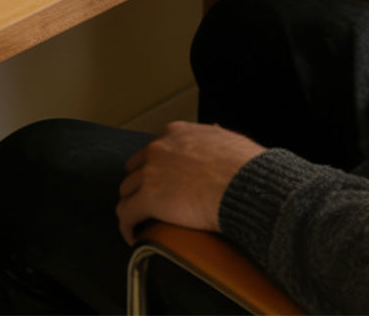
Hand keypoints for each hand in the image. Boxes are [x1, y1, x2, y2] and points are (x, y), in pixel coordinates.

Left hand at [116, 120, 264, 244]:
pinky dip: (128, 227)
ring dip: (132, 206)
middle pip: (135, 169)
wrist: (242, 185)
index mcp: (176, 133)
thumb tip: (213, 132)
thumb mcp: (223, 139)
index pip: (153, 149)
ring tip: (139, 222)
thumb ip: (211, 136)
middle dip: (139, 185)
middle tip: (147, 202)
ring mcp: (150, 172)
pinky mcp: (148, 198)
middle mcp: (159, 148)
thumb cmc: (241, 166)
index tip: (159, 181)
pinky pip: (126, 215)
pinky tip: (134, 236)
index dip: (154, 168)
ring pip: (127, 191)